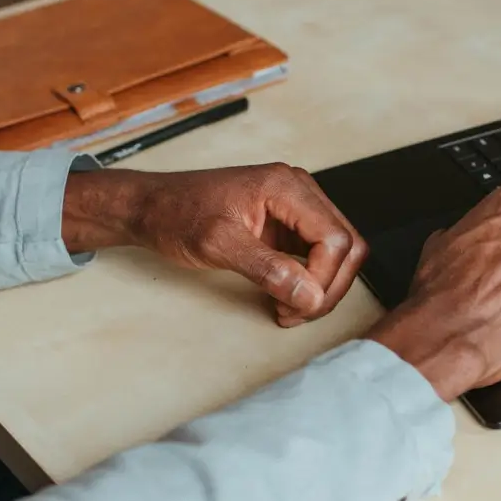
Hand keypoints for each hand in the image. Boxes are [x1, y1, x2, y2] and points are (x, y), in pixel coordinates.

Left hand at [62, 163, 367, 325]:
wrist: (153, 207)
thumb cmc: (177, 214)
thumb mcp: (217, 244)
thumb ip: (267, 269)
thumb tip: (308, 294)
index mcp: (286, 187)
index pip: (335, 238)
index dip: (323, 278)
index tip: (295, 304)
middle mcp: (299, 191)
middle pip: (347, 245)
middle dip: (328, 287)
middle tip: (295, 313)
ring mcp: (297, 207)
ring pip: (339, 252)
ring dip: (322, 286)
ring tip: (288, 308)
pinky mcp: (290, 224)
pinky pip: (319, 254)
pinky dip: (310, 280)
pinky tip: (285, 296)